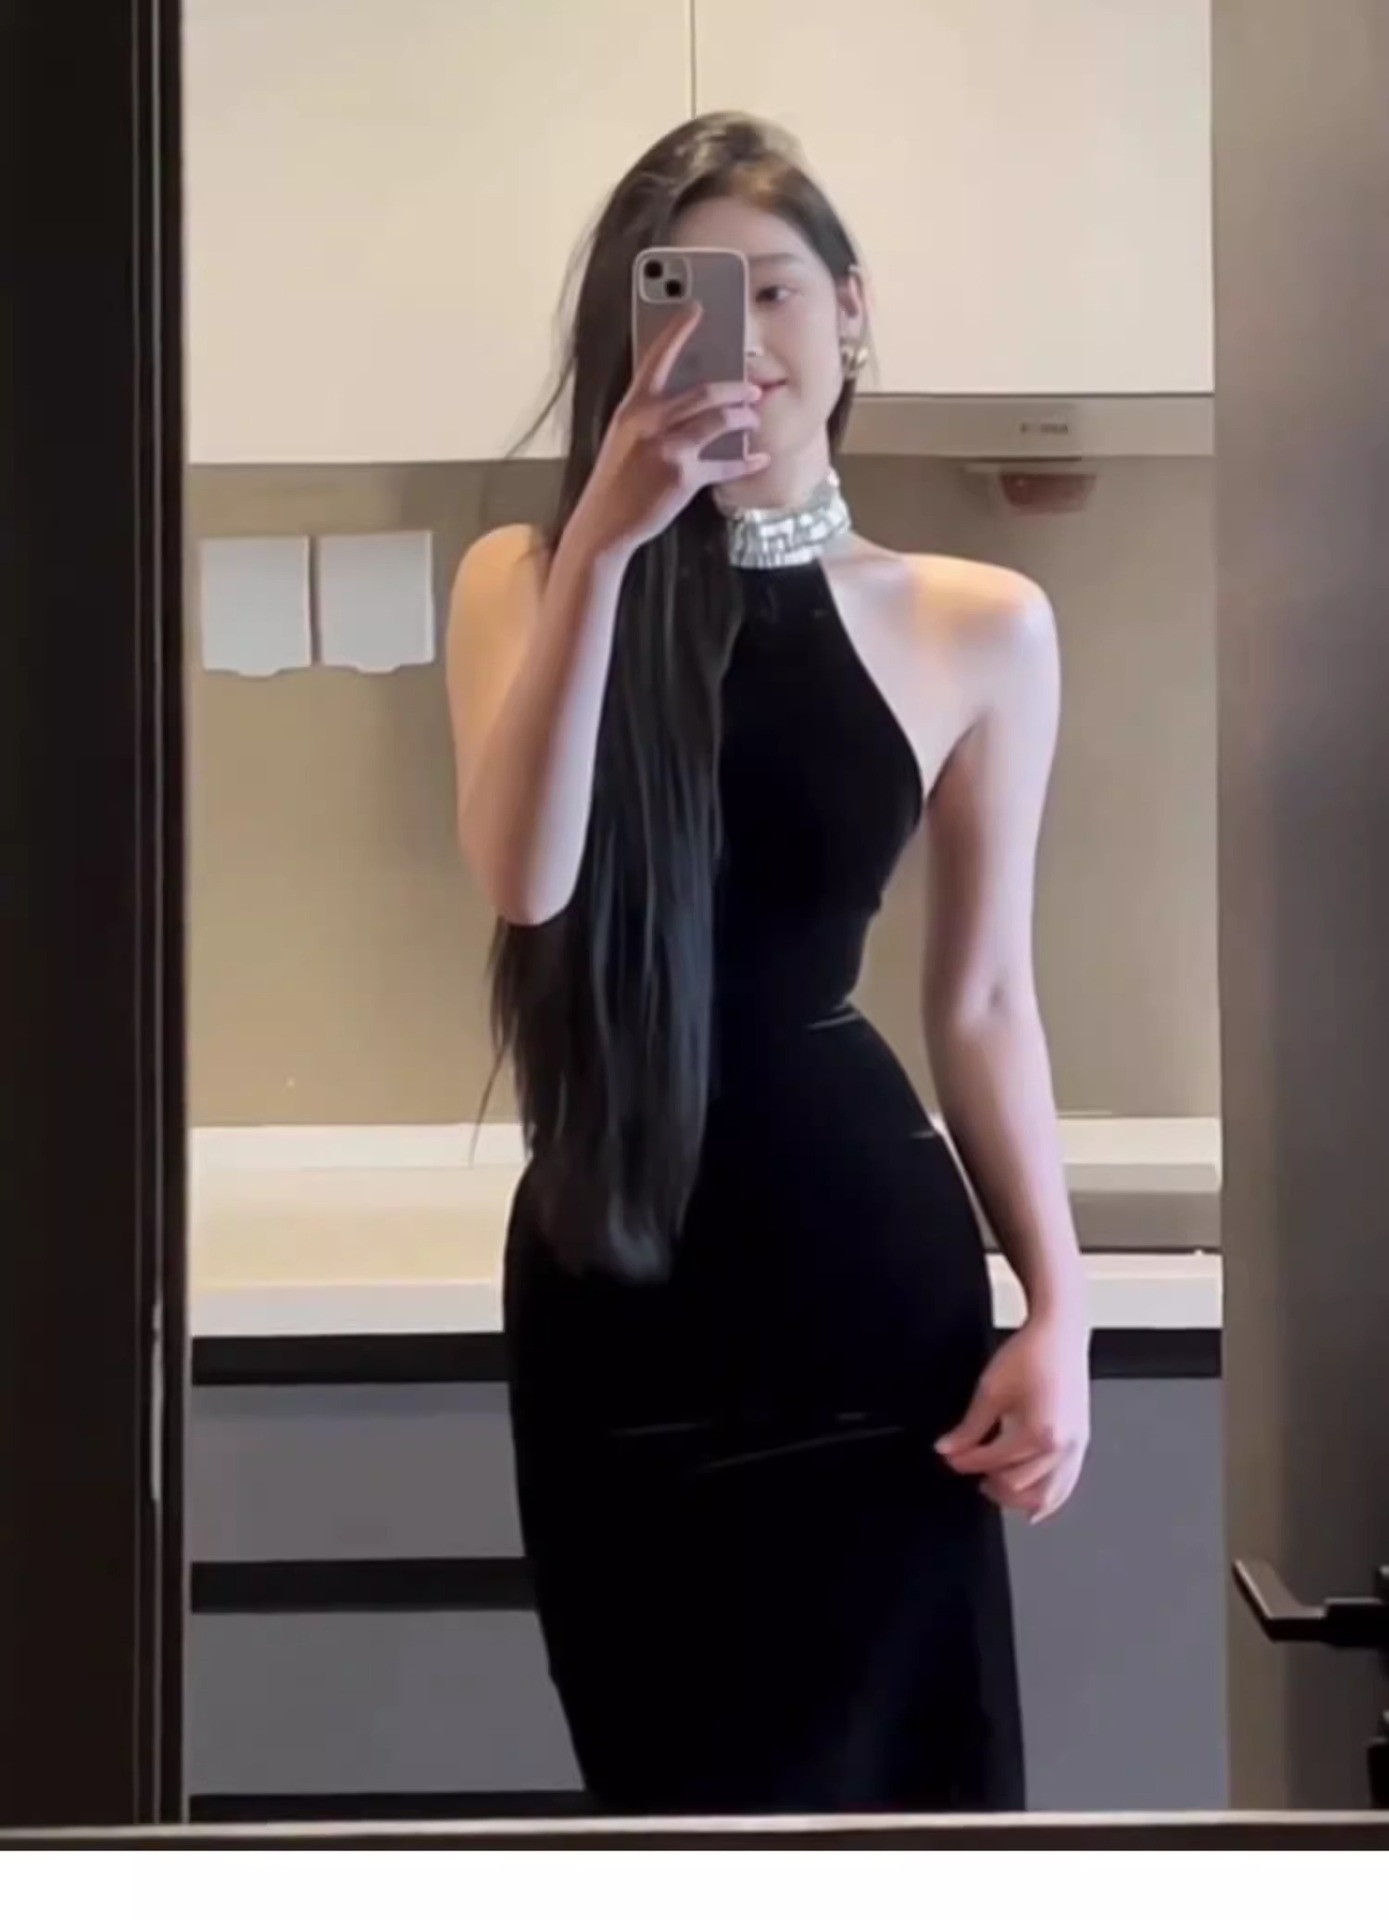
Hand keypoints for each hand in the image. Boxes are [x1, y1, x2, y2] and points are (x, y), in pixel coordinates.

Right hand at [568, 305, 768, 561]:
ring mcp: (667, 449)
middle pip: (704, 391)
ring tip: (753, 418)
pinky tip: (758, 458)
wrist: (604, 523)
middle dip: (735, 387)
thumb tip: (689, 398)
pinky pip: (724, 464)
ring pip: (719, 420)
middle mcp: (650, 422)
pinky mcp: (683, 477)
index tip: (697, 308)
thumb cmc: (617, 480)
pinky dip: (745, 462)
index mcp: (633, 407)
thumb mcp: (624, 437)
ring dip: (743, 417)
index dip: (678, 330)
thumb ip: (651, 415)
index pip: (658, 358)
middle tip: (751, 388)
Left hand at [935, 1312, 1090, 1522]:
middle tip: (969, 1470)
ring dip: (1017, 1498)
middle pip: (1018, 1485)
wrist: (1060, 1336)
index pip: (992, 1461)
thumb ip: (969, 1426)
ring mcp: (1075, 1447)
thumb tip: (949, 1448)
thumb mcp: (991, 1389)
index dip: (965, 1462)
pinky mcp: (1080, 1443)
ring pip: (1046, 1494)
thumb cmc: (1032, 1355)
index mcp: (1037, 1433)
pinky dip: (1049, 1499)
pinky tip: (1035, 1507)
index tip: (949, 1457)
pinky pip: (1066, 1484)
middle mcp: (1061, 1446)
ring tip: (995, 1490)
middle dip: (990, 1482)